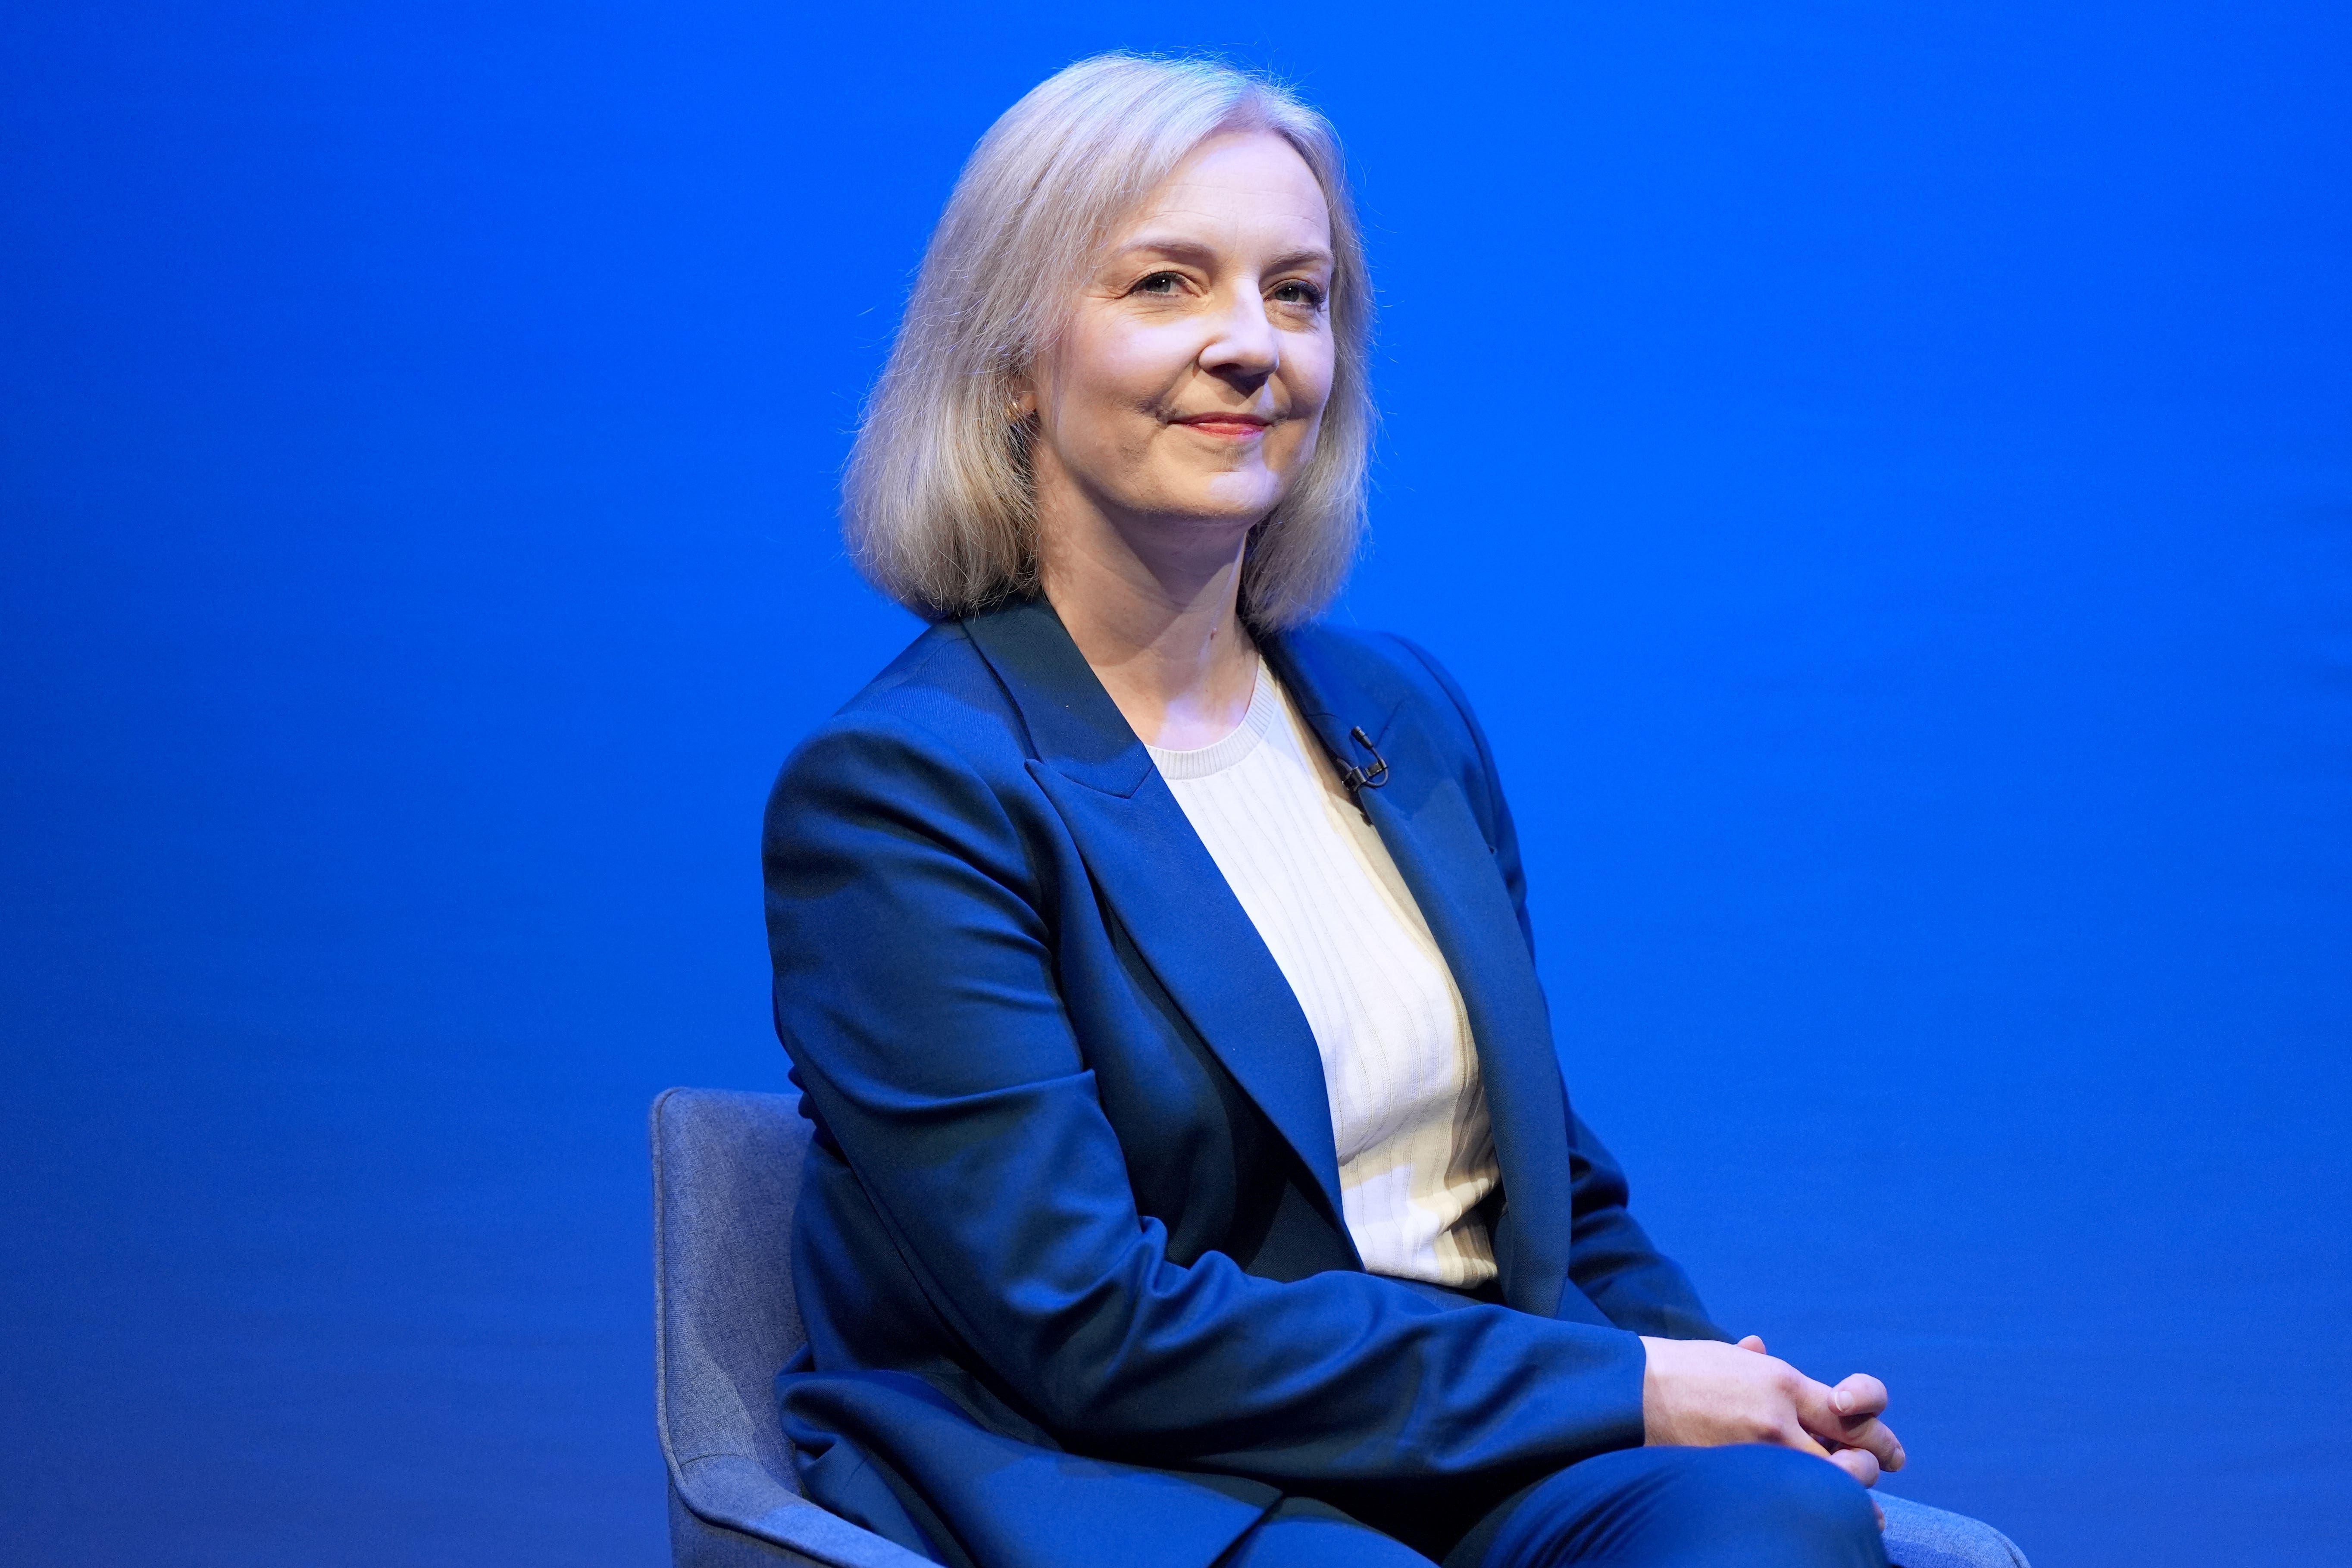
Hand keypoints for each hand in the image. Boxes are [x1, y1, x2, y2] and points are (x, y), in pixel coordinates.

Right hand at [1640, 1334, 1905, 1501]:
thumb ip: (1759, 1363)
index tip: (1893, 1454)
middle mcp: (1778, 1417)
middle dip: (1870, 1467)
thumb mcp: (1727, 1357)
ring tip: (1858, 1507)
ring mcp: (1759, 1452)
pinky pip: (1794, 1498)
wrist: (1627, 1392)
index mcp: (1780, 1380)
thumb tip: (1760, 1347)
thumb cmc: (1676, 1371)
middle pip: (1853, 1455)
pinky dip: (1819, 1509)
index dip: (1879, 1436)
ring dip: (1848, 1494)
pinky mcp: (1738, 1478)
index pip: (1853, 1410)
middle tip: (1870, 1474)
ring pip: (1829, 1485)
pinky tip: (1828, 1518)